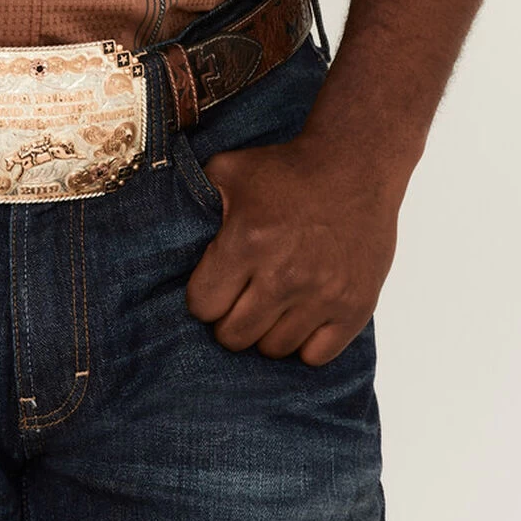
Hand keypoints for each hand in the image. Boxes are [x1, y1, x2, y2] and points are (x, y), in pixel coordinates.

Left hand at [184, 135, 400, 365]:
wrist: (354, 164)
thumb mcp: (229, 169)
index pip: (203, 306)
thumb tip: (165, 233)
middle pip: (234, 337)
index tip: (216, 283)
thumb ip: (194, 200)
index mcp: (247, 240)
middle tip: (242, 297)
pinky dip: (306, 342)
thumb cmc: (287, 169)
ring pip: (274, 349)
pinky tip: (302, 314)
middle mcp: (284, 274)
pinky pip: (316, 356)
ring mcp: (323, 294)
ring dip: (267, 331)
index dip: (204, 297)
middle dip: (230, 319)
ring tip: (273, 303)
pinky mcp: (355, 307)